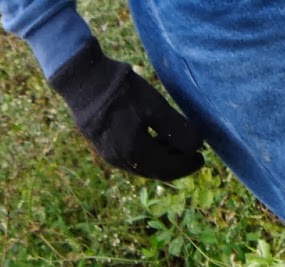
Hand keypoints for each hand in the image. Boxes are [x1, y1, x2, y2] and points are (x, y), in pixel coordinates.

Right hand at [49, 38, 203, 180]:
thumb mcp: (155, 105)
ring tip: (174, 143)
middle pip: (156, 170)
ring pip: (143, 165)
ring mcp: (109, 155)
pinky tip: (153, 139)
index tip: (201, 155)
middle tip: (192, 152)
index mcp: (135, 153)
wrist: (83, 78)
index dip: (187, 164)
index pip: (168, 168)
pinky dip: (147, 152)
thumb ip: (177, 128)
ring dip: (161, 157)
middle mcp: (121, 160)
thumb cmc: (121, 90)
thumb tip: (196, 145)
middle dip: (176, 162)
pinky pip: (130, 158)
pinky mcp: (102, 146)